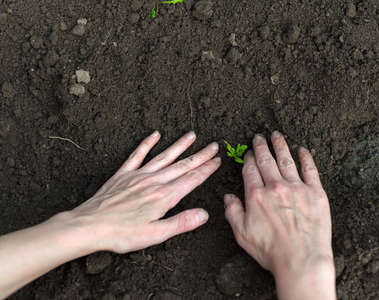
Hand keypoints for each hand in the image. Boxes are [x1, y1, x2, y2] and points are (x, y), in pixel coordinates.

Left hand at [69, 131, 220, 253]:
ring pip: (164, 156)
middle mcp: (154, 182)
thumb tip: (204, 214)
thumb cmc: (121, 234)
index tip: (217, 160)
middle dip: (200, 156)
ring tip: (192, 135)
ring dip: (179, 145)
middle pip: (182, 165)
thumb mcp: (154, 235)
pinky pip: (138, 155)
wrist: (89, 226)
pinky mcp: (123, 174)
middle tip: (213, 146)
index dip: (206, 169)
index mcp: (164, 197)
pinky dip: (147, 144)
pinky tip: (155, 135)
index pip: (191, 179)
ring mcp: (138, 176)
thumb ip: (180, 223)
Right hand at [224, 132, 335, 299]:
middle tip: (259, 137)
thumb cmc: (271, 251)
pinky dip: (306, 158)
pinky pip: (310, 169)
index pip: (251, 169)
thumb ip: (233, 212)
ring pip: (286, 160)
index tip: (249, 152)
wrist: (301, 260)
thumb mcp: (242, 234)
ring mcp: (297, 188)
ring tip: (277, 136)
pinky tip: (302, 150)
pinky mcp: (315, 193)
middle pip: (267, 160)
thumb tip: (229, 197)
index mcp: (256, 195)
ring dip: (280, 146)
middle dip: (261, 146)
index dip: (249, 158)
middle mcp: (275, 187)